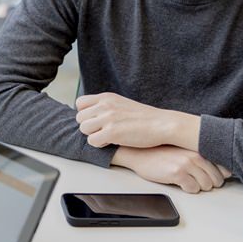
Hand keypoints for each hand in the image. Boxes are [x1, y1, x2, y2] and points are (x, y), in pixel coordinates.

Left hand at [75, 92, 196, 149]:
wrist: (162, 124)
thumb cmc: (143, 118)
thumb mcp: (121, 104)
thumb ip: (106, 106)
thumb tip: (90, 115)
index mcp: (106, 97)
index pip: (80, 103)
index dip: (86, 114)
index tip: (96, 121)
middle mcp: (105, 105)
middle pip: (80, 118)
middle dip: (89, 127)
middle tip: (104, 131)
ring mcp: (108, 118)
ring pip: (84, 129)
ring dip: (93, 135)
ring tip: (108, 136)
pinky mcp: (112, 132)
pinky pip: (92, 141)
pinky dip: (100, 144)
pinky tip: (113, 141)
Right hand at [113, 145, 231, 193]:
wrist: (139, 153)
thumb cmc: (161, 152)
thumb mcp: (185, 151)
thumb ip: (205, 158)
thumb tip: (226, 172)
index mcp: (200, 148)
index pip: (223, 167)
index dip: (217, 175)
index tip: (209, 175)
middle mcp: (196, 155)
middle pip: (216, 180)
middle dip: (207, 183)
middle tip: (194, 178)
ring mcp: (187, 164)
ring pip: (206, 186)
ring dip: (197, 186)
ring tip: (186, 179)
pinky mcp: (177, 173)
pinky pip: (193, 189)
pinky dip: (188, 189)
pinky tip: (179, 182)